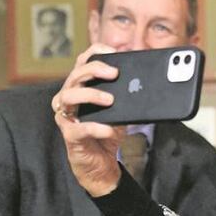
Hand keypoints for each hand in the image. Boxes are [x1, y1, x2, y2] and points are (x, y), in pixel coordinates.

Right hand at [52, 44, 126, 197]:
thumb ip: (129, 99)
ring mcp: (67, 116)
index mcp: (82, 88)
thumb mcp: (122, 113)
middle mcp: (70, 98)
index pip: (83, 62)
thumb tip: (148, 86)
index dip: (96, 53)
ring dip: (91, 95)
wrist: (101, 164)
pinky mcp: (70, 135)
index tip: (114, 51)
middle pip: (76, 75)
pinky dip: (96, 127)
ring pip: (69, 96)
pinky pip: (79, 128)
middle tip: (115, 73)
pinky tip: (109, 128)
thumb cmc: (107, 134)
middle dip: (95, 70)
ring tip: (110, 99)